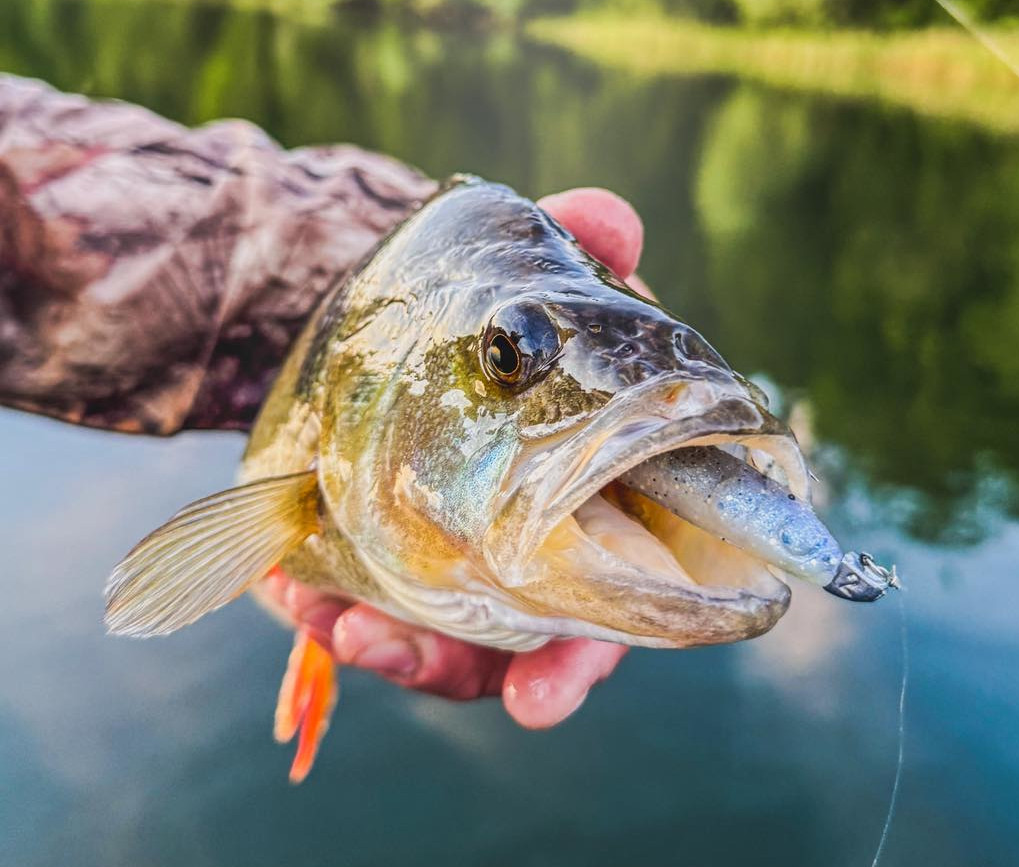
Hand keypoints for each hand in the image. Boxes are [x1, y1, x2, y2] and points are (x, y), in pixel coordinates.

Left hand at [255, 187, 649, 728]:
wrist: (401, 331)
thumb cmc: (497, 323)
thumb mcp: (536, 279)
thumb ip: (578, 244)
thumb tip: (613, 220)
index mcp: (592, 505)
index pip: (615, 596)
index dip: (591, 651)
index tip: (552, 685)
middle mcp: (536, 550)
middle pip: (544, 643)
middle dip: (523, 680)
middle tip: (508, 700)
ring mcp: (464, 565)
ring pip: (456, 645)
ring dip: (413, 656)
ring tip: (356, 634)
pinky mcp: (392, 560)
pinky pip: (374, 609)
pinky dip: (341, 615)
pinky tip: (302, 597)